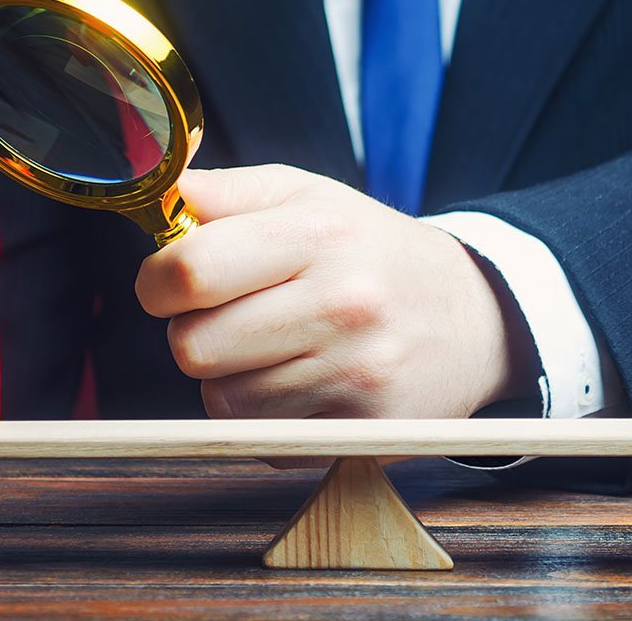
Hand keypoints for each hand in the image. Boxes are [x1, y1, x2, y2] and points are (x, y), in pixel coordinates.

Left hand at [135, 165, 535, 428]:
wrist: (475, 316)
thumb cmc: (372, 250)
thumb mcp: (309, 196)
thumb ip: (225, 192)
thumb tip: (156, 193)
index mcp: (319, 234)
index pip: (190, 271)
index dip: (157, 281)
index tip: (169, 282)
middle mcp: (342, 304)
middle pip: (193, 346)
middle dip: (194, 331)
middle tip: (231, 315)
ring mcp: (356, 375)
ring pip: (222, 401)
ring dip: (231, 378)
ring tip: (276, 348)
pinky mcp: (362, 431)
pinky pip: (263, 438)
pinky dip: (267, 417)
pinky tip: (304, 382)